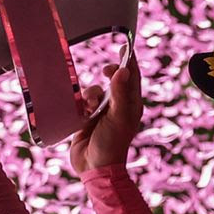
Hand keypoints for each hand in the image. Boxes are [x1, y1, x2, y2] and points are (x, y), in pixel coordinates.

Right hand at [68, 54, 144, 174]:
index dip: (129, 61)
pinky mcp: (87, 119)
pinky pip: (82, 102)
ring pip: (96, 91)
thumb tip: (123, 70)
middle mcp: (118, 107)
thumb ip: (119, 93)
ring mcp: (102, 113)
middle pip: (115, 81)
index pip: (133, 78)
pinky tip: (81, 111)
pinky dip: (80, 103)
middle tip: (103, 70)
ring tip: (90, 105)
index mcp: (131, 105)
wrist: (94, 167)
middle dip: (108, 74)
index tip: (124, 46)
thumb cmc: (111, 144)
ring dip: (91, 93)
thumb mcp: (118, 116)